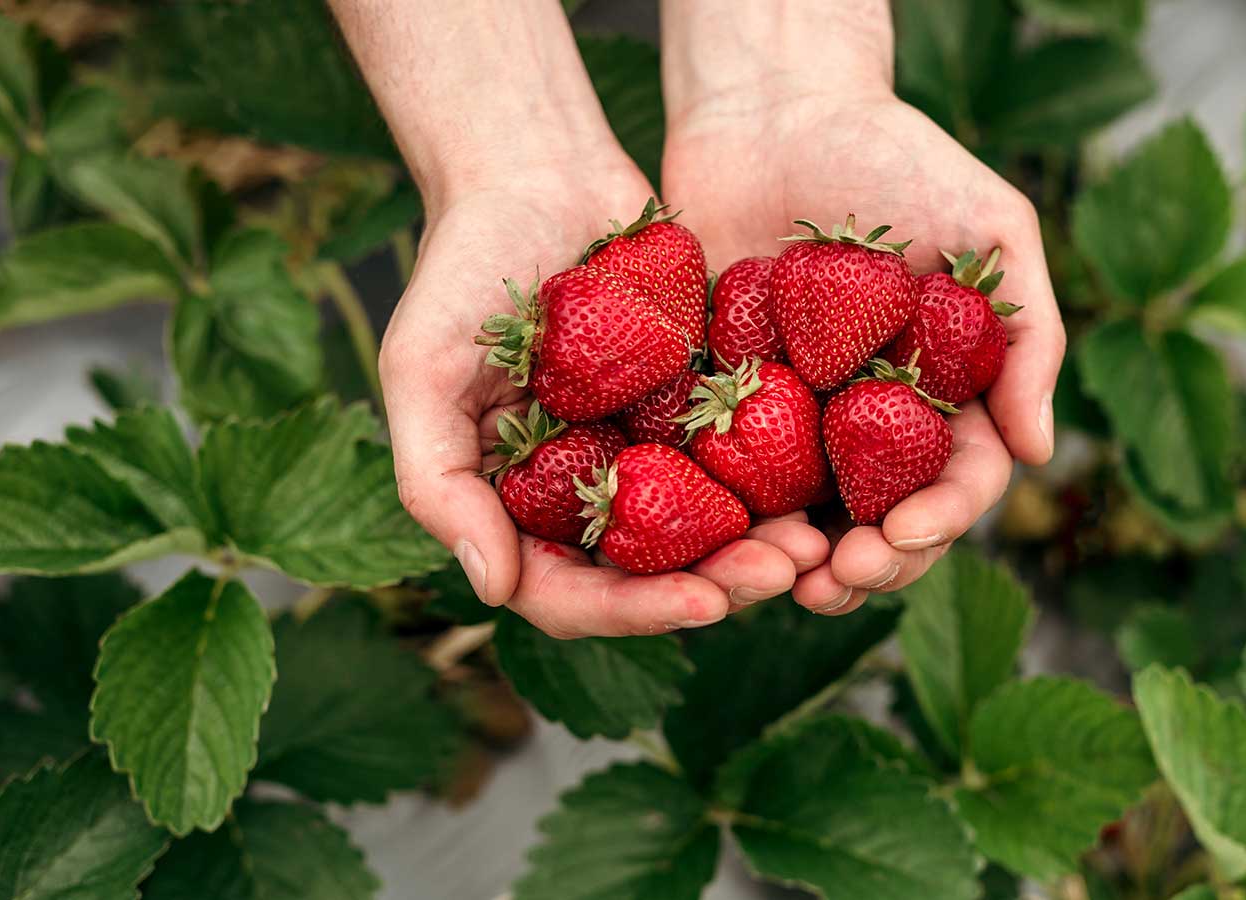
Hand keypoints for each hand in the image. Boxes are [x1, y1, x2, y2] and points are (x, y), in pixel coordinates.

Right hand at [382, 158, 828, 637]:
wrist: (539, 167)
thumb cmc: (463, 262)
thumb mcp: (421, 368)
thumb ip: (439, 481)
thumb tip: (494, 589)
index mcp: (518, 503)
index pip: (572, 592)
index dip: (636, 611)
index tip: (703, 602)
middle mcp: (585, 491)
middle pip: (654, 576)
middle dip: (720, 585)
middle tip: (785, 570)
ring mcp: (644, 451)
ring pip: (708, 531)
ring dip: (761, 546)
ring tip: (814, 542)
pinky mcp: (698, 404)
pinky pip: (745, 457)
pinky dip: (781, 478)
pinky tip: (825, 484)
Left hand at [662, 87, 1065, 613]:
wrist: (774, 108)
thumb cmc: (896, 154)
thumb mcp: (992, 226)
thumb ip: (1030, 334)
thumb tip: (1038, 452)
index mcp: (944, 393)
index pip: (956, 480)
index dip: (938, 519)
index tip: (906, 533)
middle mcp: (873, 419)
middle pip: (884, 520)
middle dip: (872, 562)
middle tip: (842, 577)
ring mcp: (798, 416)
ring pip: (808, 519)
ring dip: (800, 563)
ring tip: (782, 581)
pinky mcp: (723, 401)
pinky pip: (727, 474)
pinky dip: (728, 519)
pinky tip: (718, 541)